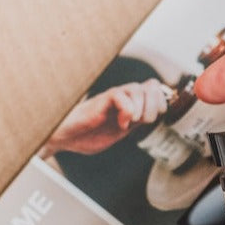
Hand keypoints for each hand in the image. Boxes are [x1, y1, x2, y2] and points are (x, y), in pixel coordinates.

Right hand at [41, 79, 168, 156]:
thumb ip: (135, 122)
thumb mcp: (120, 131)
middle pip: (150, 86)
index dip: (161, 101)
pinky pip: (119, 96)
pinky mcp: (99, 102)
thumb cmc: (87, 134)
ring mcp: (110, 99)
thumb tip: (153, 117)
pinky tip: (121, 123)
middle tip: (144, 121)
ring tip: (131, 122)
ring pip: (137, 89)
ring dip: (141, 108)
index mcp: (129, 104)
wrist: (63, 138)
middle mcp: (122, 98)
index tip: (156, 116)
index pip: (154, 89)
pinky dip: (126, 110)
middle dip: (155, 106)